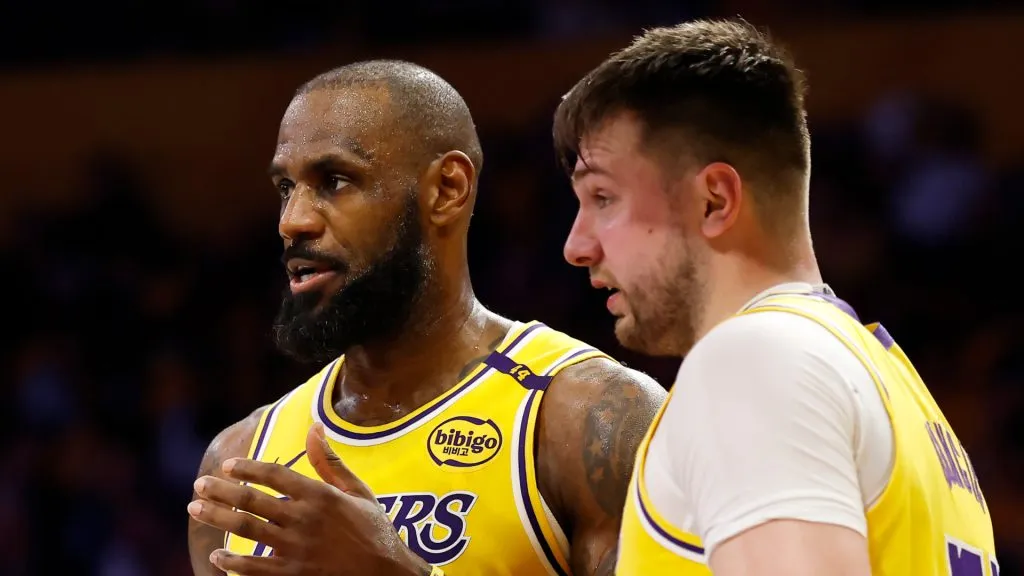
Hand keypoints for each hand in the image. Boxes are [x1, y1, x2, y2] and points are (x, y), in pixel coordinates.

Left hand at [187, 423, 430, 575]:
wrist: (387, 574)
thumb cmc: (375, 530)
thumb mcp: (359, 491)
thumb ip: (330, 461)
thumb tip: (315, 427)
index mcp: (320, 496)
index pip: (274, 475)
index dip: (248, 468)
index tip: (228, 466)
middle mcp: (304, 519)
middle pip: (252, 501)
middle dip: (220, 492)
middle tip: (198, 486)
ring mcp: (297, 549)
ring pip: (247, 530)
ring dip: (217, 519)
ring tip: (196, 510)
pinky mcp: (294, 575)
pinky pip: (256, 569)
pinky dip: (234, 563)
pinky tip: (218, 556)